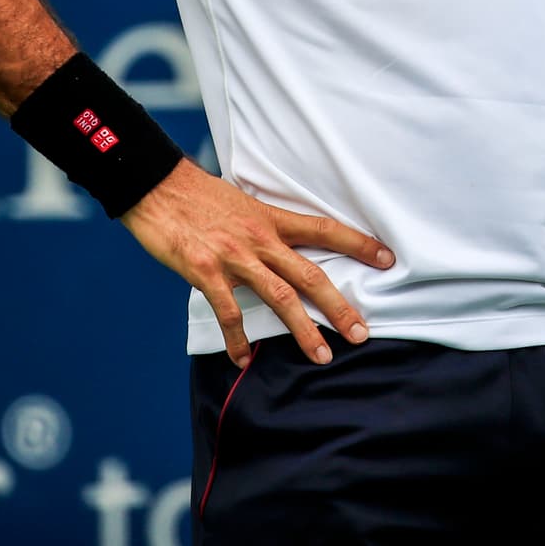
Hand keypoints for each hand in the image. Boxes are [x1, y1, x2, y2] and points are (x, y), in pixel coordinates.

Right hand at [121, 158, 394, 367]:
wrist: (157, 186)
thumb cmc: (198, 195)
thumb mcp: (242, 204)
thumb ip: (264, 228)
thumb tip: (281, 247)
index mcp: (271, 218)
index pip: (324, 229)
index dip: (358, 243)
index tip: (387, 258)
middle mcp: (260, 238)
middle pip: (310, 274)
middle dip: (339, 305)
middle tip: (362, 332)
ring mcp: (234, 256)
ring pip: (280, 297)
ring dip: (304, 330)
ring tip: (322, 356)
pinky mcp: (206, 271)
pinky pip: (229, 312)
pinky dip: (238, 340)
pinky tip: (243, 359)